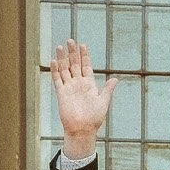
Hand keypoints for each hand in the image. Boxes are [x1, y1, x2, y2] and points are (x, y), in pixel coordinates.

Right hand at [50, 39, 115, 155]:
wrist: (83, 130)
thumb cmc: (94, 119)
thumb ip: (107, 90)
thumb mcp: (103, 103)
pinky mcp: (61, 93)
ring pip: (64, 69)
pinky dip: (55, 70)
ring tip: (60, 46)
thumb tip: (116, 79)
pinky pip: (57, 79)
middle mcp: (78, 84)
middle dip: (73, 53)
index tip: (83, 45)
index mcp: (89, 85)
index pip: (86, 66)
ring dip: (62, 58)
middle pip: (74, 64)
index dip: (84, 56)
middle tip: (70, 40)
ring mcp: (69, 87)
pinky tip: (54, 61)